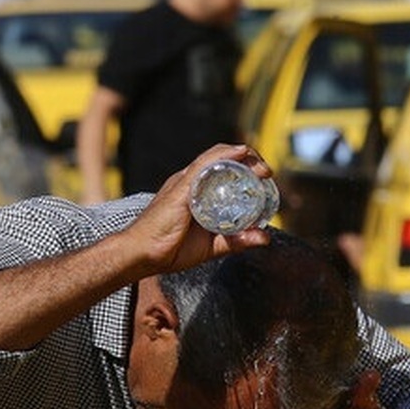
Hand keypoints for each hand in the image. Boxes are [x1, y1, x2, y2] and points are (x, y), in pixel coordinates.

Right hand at [125, 143, 272, 274]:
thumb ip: (237, 241)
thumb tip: (265, 237)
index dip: (245, 168)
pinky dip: (225, 156)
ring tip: (261, 167)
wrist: (143, 255)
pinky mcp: (180, 187)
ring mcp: (184, 181)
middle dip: (248, 160)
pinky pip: (204, 165)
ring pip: (216, 158)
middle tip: (267, 173)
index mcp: (195, 191)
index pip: (221, 169)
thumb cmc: (170, 249)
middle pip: (222, 159)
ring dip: (242, 156)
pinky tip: (241, 154)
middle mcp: (189, 181)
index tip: (264, 178)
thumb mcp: (213, 246)